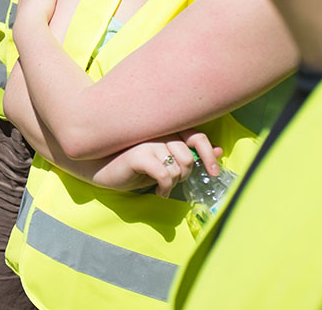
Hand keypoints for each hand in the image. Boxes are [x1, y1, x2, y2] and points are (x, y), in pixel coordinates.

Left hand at [13, 0, 62, 40]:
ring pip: (42, 5)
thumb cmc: (40, 2)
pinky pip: (40, 17)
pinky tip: (49, 20)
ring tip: (55, 12)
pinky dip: (45, 17)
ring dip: (50, 7)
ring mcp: (26, 9)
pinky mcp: (28, 22)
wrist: (31, 26)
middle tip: (60, 2)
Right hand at [89, 133, 222, 197]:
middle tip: (172, 181)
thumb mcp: (165, 162)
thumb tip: (219, 151)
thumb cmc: (134, 165)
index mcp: (167, 130)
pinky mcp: (139, 154)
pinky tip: (158, 191)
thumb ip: (189, 154)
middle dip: (185, 175)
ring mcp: (148, 141)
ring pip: (178, 166)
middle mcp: (159, 132)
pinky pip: (165, 174)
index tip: (213, 172)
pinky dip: (165, 188)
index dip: (209, 154)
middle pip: (189, 157)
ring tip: (162, 186)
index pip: (197, 136)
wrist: (102, 169)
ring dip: (173, 183)